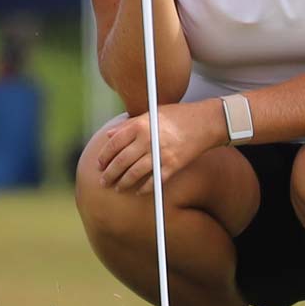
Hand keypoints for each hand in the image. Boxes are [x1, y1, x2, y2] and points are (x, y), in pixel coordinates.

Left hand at [97, 101, 218, 192]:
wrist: (206, 122)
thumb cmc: (178, 116)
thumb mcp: (151, 113)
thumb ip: (128, 125)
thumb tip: (109, 135)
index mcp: (140, 124)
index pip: (114, 143)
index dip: (103, 156)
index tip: (99, 164)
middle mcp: (148, 140)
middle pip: (121, 161)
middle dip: (109, 174)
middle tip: (103, 181)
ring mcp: (160, 154)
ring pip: (134, 174)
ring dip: (123, 183)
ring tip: (117, 188)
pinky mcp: (172, 166)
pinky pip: (153, 181)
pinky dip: (144, 189)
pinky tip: (138, 192)